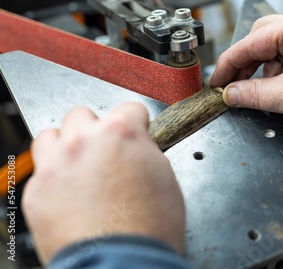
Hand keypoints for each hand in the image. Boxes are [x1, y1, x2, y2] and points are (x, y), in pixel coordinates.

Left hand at [22, 103, 184, 263]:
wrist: (122, 262)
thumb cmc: (148, 227)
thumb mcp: (164, 176)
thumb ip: (145, 151)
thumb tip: (138, 147)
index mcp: (121, 132)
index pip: (129, 108)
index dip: (136, 123)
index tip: (134, 132)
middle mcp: (85, 141)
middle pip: (82, 116)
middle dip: (96, 131)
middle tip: (104, 152)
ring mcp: (56, 164)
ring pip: (51, 136)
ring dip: (65, 146)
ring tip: (78, 166)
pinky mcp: (37, 191)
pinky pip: (41, 172)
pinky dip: (54, 179)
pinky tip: (69, 195)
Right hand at [210, 10, 282, 148]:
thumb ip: (253, 94)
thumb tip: (229, 94)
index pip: (250, 43)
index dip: (228, 65)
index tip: (216, 82)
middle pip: (260, 40)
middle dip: (246, 65)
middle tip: (233, 87)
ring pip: (274, 49)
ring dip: (263, 71)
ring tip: (262, 94)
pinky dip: (279, 72)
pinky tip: (278, 90)